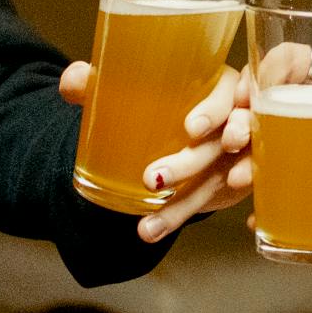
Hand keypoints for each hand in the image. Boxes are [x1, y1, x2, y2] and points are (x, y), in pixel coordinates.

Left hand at [59, 62, 251, 241]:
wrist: (180, 131)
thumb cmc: (167, 99)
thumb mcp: (140, 88)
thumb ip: (103, 82)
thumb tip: (71, 81)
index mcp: (224, 87)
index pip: (230, 95)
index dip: (214, 112)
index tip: (191, 129)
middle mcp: (239, 123)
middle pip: (224, 145)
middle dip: (192, 163)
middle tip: (154, 179)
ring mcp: (239, 159)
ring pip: (212, 185)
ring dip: (184, 205)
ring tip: (150, 224)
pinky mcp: (227, 188)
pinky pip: (207, 208)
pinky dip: (181, 217)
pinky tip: (153, 231)